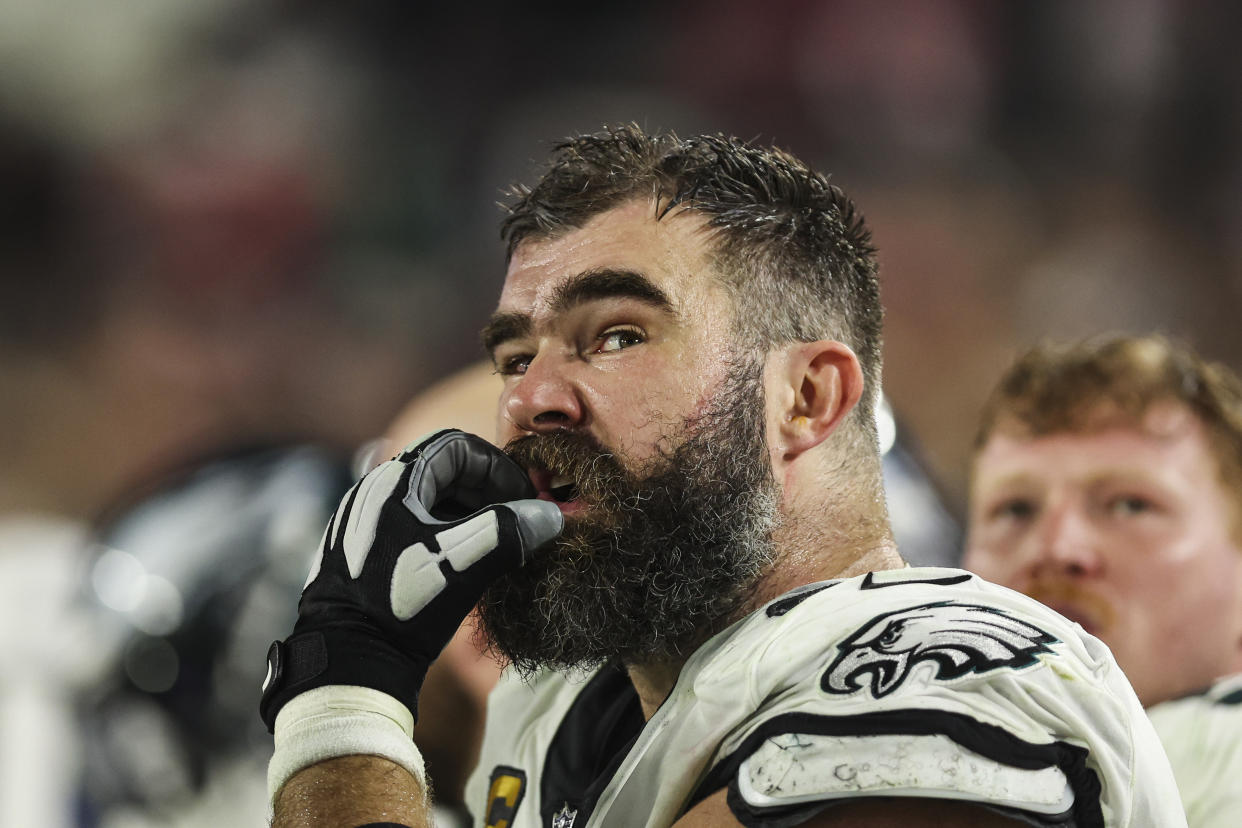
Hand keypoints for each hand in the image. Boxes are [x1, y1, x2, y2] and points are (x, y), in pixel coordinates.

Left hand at [259, 429, 561, 731]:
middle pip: (444, 472)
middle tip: (516, 522)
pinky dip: (444, 536)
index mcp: (393, 481)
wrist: (347, 663)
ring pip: (428, 503)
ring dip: (469, 516)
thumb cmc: (404, 603)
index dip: (499, 467)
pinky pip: (411, 528)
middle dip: (487, 492)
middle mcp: (372, 494)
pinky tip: (462, 568)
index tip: (523, 499)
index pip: (458, 446)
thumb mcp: (468, 561)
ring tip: (495, 547)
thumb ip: (513, 529)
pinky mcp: (359, 555)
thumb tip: (550, 516)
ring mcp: (362, 524)